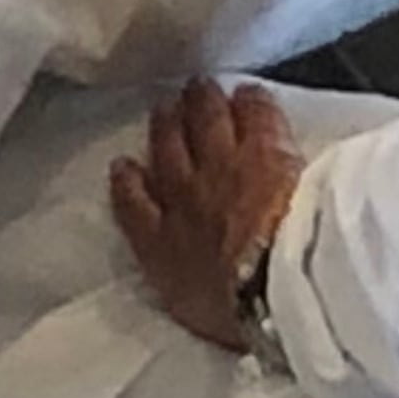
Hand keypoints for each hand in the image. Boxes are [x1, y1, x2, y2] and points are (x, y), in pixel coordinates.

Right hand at [110, 79, 304, 351]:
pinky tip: (250, 93)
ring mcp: (223, 164)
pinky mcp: (265, 147)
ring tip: (200, 88)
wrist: (273, 281)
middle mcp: (184, 194)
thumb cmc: (235, 310)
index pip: (132, 203)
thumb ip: (172, 276)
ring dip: (200, 102)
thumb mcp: (187, 306)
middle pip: (167, 148)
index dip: (127, 182)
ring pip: (204, 121)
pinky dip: (248, 102)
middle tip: (164, 107)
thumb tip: (167, 268)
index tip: (124, 166)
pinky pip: (252, 114)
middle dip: (164, 126)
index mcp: (159, 242)